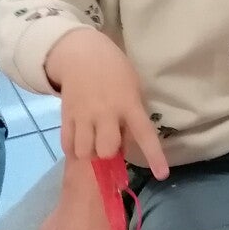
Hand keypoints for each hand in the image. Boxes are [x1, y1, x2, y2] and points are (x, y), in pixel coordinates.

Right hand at [44, 27, 168, 176]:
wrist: (81, 54)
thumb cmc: (115, 71)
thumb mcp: (133, 88)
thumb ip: (133, 115)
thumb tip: (128, 142)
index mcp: (129, 104)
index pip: (145, 134)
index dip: (154, 156)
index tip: (162, 175)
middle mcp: (106, 113)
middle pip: (107, 150)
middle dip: (110, 154)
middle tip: (110, 143)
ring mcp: (84, 115)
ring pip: (85, 152)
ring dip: (91, 154)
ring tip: (94, 143)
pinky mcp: (66, 116)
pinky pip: (68, 145)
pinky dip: (74, 149)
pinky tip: (80, 141)